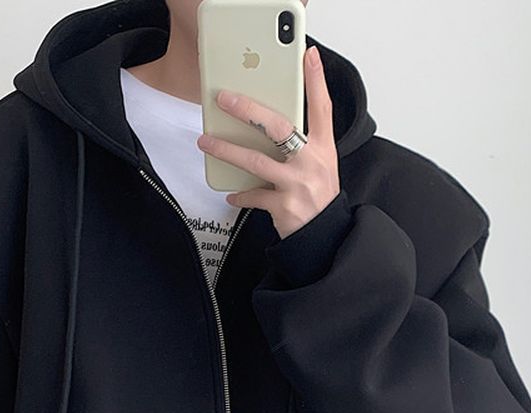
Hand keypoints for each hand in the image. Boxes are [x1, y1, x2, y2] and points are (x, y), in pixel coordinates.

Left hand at [196, 45, 340, 239]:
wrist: (324, 238)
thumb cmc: (318, 199)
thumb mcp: (319, 167)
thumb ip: (300, 145)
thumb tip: (265, 125)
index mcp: (324, 149)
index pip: (322, 107)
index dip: (317, 80)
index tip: (308, 55)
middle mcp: (312, 163)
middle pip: (278, 127)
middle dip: (248, 110)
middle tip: (225, 98)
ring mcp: (297, 185)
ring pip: (256, 161)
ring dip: (226, 150)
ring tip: (206, 141)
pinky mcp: (284, 207)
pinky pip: (253, 196)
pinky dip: (240, 195)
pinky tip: (230, 194)